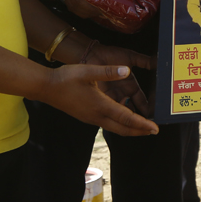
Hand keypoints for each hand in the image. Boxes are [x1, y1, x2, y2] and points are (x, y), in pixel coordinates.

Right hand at [37, 63, 158, 136]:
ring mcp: (91, 118)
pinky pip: (107, 124)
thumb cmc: (66, 78)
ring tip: (142, 126)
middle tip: (154, 130)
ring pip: (115, 128)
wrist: (46, 88)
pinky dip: (119, 124)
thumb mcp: (88, 71)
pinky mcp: (87, 117)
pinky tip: (123, 117)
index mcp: (100, 105)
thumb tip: (127, 70)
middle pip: (123, 128)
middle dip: (139, 131)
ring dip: (130, 128)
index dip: (142, 124)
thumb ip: (108, 71)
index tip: (155, 128)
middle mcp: (97, 115)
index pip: (126, 118)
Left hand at [87, 44, 155, 116]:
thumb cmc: (109, 54)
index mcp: (130, 85)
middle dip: (138, 117)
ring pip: (122, 111)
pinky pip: (110, 108)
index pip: (141, 99)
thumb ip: (144, 60)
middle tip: (145, 123)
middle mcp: (122, 92)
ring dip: (127, 116)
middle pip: (133, 109)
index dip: (147, 106)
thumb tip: (157, 61)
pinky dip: (115, 113)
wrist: (91, 54)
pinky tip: (120, 116)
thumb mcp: (130, 57)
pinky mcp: (101, 97)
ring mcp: (112, 96)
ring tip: (133, 121)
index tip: (154, 113)